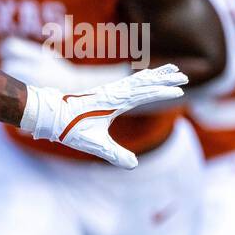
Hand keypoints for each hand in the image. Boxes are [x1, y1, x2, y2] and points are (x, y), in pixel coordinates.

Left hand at [23, 64, 187, 168]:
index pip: (143, 94)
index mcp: (113, 102)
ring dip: (155, 75)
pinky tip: (146, 78)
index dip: (161, 93)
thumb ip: (114, 154)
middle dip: (164, 78)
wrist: (50, 115)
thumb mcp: (94, 144)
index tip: (179, 92)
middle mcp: (113, 93)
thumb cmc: (70, 129)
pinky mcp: (104, 94)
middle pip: (144, 81)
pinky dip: (141, 78)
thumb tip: (133, 165)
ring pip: (137, 79)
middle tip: (185, 75)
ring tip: (172, 69)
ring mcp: (108, 91)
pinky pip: (128, 82)